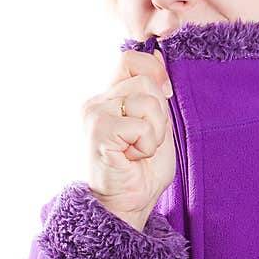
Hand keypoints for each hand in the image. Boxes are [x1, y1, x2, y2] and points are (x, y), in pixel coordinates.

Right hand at [81, 48, 175, 230]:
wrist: (129, 203)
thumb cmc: (143, 169)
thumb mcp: (158, 124)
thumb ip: (156, 95)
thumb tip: (158, 55)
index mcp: (110, 96)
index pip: (131, 59)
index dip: (154, 71)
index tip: (164, 97)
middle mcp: (97, 101)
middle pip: (146, 80)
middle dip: (159, 115)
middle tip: (145, 140)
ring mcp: (94, 114)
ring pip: (147, 101)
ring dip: (154, 132)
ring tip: (138, 149)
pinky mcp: (98, 130)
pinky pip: (141, 125)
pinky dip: (146, 145)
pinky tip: (132, 157)